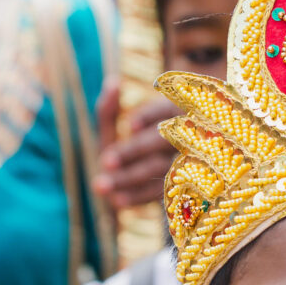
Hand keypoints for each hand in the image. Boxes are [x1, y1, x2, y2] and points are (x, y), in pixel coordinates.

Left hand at [94, 82, 177, 213]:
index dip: (149, 116)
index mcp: (171, 115)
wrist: (133, 188)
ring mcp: (183, 166)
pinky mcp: (177, 191)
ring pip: (161, 169)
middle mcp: (183, 138)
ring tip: (101, 186)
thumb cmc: (123, 150)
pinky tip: (117, 201)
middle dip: (133, 151)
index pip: (165, 109)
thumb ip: (110, 110)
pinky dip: (137, 197)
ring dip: (130, 177)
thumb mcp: (115, 128)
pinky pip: (160, 194)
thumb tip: (113, 83)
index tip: (131, 126)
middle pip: (161, 142)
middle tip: (105, 161)